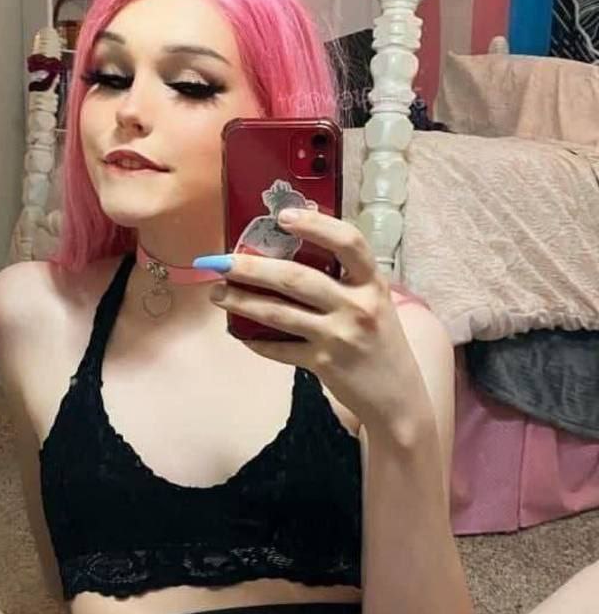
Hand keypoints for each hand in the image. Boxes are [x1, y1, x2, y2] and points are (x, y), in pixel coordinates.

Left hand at [204, 208, 429, 432]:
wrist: (397, 397)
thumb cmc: (380, 341)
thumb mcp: (374, 302)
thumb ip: (344, 280)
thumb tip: (290, 252)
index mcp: (372, 282)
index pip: (349, 242)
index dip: (316, 226)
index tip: (282, 216)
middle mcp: (357, 306)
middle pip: (296, 279)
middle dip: (252, 268)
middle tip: (221, 262)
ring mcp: (339, 336)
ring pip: (279, 314)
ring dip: (241, 302)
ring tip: (216, 293)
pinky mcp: (323, 364)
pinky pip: (279, 349)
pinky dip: (255, 341)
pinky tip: (238, 332)